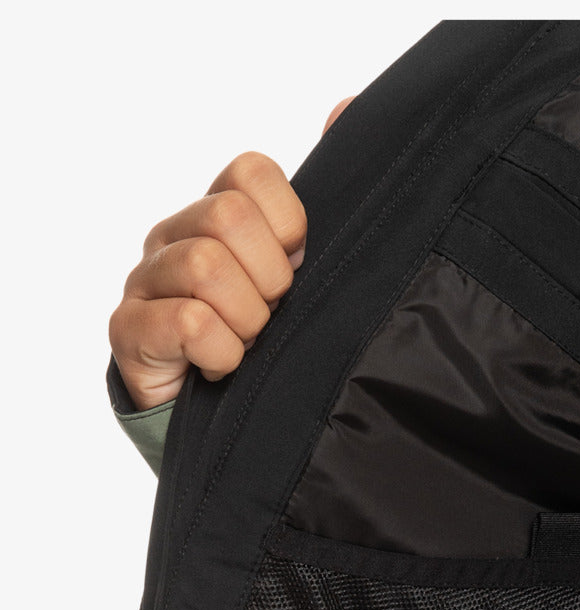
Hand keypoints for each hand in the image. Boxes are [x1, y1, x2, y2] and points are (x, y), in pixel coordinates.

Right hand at [109, 97, 355, 410]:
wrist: (225, 426)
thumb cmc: (271, 347)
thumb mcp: (308, 277)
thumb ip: (329, 201)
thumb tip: (346, 108)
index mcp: (219, 214)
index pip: (252, 173)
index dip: (288, 226)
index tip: (295, 270)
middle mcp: (176, 236)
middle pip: (226, 218)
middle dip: (269, 279)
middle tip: (272, 317)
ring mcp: (146, 279)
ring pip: (206, 268)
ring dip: (246, 321)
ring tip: (248, 346)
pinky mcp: (128, 329)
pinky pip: (189, 322)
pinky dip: (223, 353)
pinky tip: (223, 368)